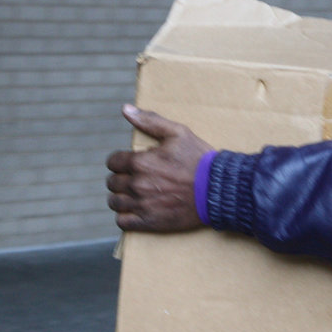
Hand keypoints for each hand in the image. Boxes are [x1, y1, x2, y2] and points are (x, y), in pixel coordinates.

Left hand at [106, 105, 212, 231]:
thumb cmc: (199, 160)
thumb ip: (150, 121)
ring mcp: (142, 204)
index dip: (121, 161)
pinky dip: (125, 217)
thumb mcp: (178, 133)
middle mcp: (137, 184)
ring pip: (115, 202)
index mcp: (140, 162)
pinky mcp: (149, 222)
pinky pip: (122, 222)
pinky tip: (136, 211)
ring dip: (122, 198)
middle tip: (136, 179)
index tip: (131, 164)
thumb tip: (125, 109)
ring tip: (135, 195)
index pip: (113, 162)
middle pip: (112, 183)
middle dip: (122, 179)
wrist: (218, 189)